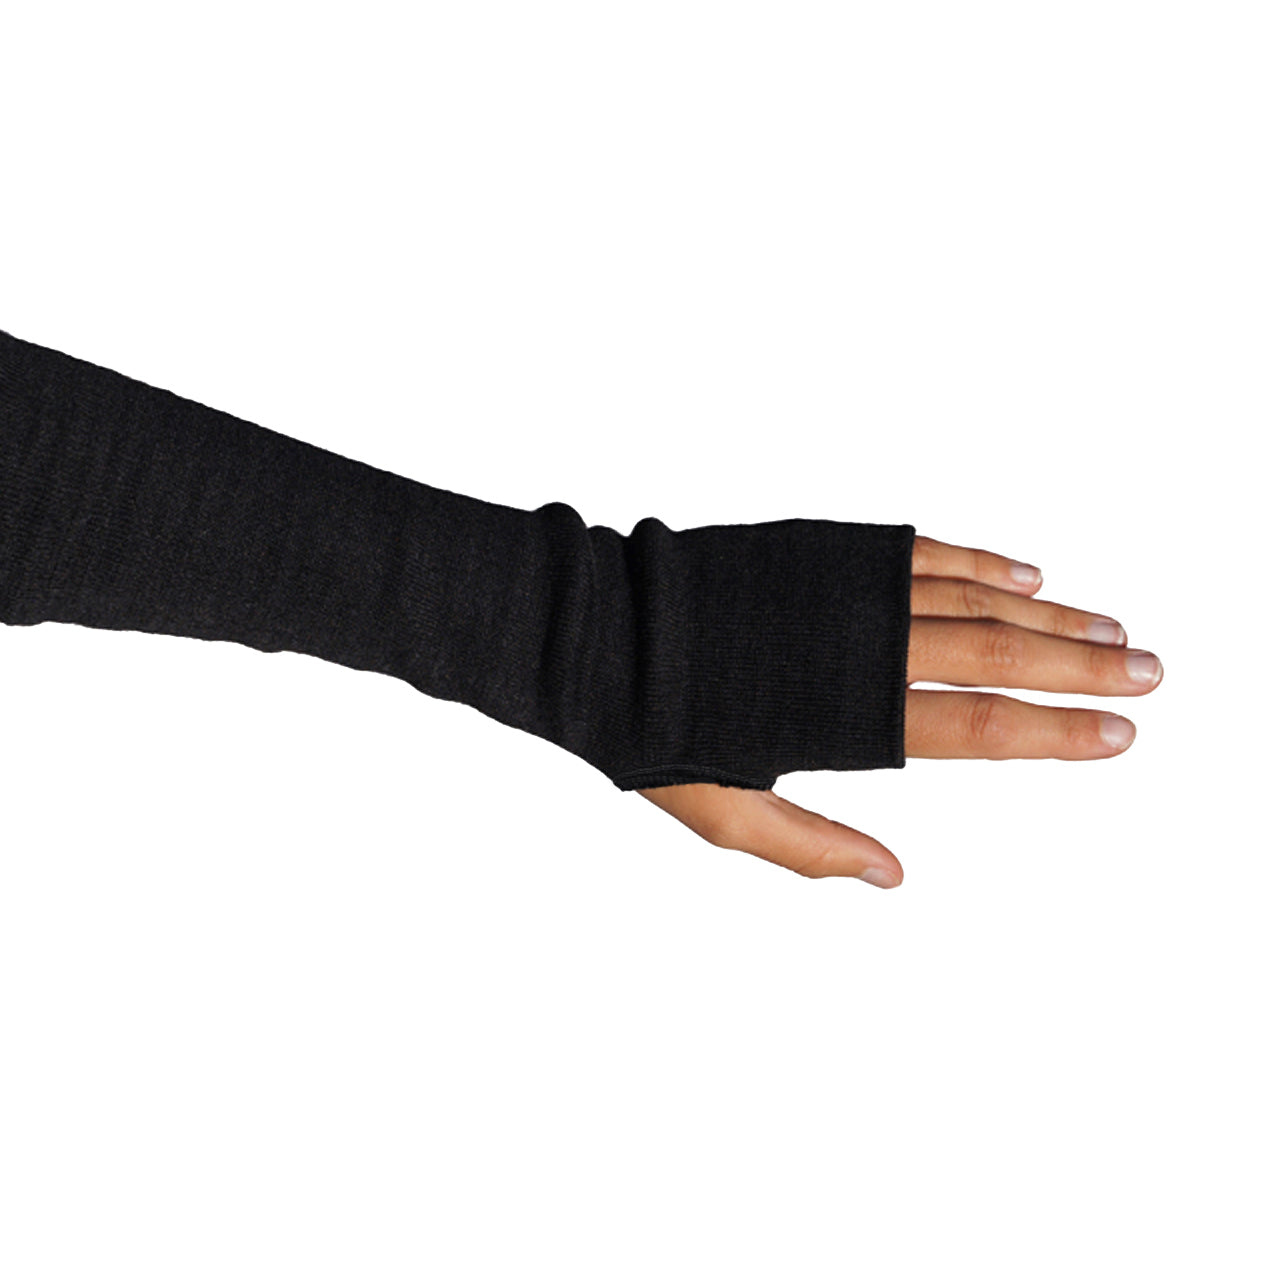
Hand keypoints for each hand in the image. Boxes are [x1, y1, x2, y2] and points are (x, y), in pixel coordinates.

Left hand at [635, 535, 1163, 885]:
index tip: (1120, 731)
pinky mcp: (823, 549)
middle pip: (997, 654)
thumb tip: (891, 876)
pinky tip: (1027, 573)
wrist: (592, 631)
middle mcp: (858, 644)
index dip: (1056, 731)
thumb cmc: (649, 729)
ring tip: (1112, 627)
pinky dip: (980, 562)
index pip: (978, 727)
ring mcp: (844, 589)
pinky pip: (920, 553)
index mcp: (844, 715)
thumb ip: (809, 845)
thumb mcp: (721, 810)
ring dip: (1049, 613)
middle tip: (1151, 670)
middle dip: (1081, 666)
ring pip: (972, 598)